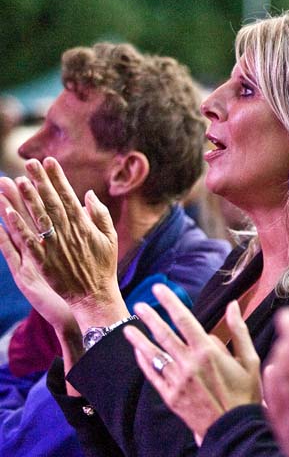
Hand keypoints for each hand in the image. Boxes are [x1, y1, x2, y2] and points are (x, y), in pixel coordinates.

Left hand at [8, 158, 124, 324]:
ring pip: (38, 217)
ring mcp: (54, 246)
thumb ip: (100, 215)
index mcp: (84, 226)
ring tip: (17, 180)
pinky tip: (8, 212)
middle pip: (50, 202)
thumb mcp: (110, 239)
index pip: (68, 196)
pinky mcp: (43, 260)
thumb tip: (88, 194)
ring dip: (27, 198)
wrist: (94, 295)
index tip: (49, 161)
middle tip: (29, 163)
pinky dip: (17, 226)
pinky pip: (27, 240)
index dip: (58, 178)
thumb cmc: (104, 267)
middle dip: (40, 181)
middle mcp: (68, 233)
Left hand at [127, 284, 261, 443]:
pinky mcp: (171, 396)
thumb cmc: (246, 394)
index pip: (184, 319)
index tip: (159, 288)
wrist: (234, 430)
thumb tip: (233, 305)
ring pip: (153, 354)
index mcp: (208, 352)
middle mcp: (189, 364)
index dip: (170, 302)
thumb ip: (239, 330)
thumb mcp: (250, 360)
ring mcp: (177, 381)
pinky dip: (144, 362)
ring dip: (139, 339)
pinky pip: (153, 375)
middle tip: (138, 304)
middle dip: (150, 317)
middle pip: (164, 334)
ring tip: (127, 327)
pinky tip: (138, 352)